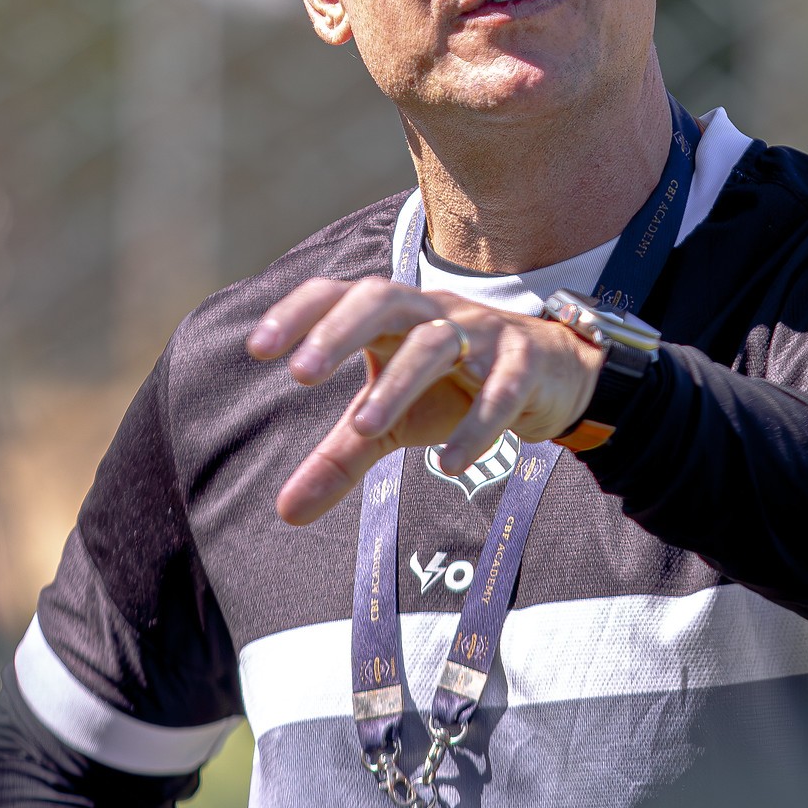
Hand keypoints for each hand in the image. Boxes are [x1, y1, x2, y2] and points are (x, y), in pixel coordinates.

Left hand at [246, 277, 604, 524]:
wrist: (550, 374)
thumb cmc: (453, 388)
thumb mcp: (392, 422)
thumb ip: (341, 457)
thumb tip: (285, 513)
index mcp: (393, 317)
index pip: (339, 294)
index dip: (299, 313)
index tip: (257, 349)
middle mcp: (433, 313)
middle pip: (384, 299)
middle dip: (341, 331)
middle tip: (302, 374)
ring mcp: (482, 333)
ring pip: (437, 342)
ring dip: (399, 382)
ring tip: (363, 427)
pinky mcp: (525, 363)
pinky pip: (502, 386)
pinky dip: (477, 423)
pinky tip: (449, 464)